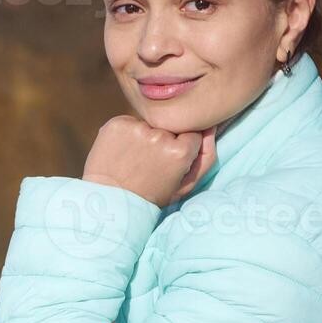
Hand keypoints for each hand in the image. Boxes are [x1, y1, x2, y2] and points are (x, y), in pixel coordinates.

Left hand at [81, 115, 216, 207]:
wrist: (111, 200)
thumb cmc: (151, 195)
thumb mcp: (185, 185)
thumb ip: (206, 156)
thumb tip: (211, 126)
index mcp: (180, 151)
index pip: (192, 133)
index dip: (180, 146)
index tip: (168, 160)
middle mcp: (159, 136)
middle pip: (170, 127)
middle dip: (163, 140)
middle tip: (149, 162)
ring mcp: (136, 128)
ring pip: (148, 123)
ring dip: (144, 136)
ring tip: (134, 159)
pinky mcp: (116, 124)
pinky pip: (128, 122)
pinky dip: (126, 133)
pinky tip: (121, 152)